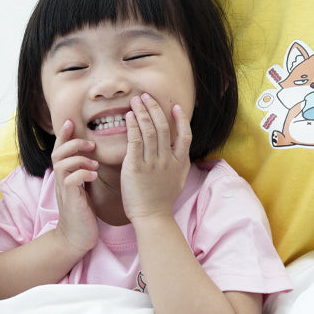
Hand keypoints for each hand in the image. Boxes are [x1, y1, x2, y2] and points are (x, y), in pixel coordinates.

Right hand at [50, 120, 99, 257]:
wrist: (76, 237)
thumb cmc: (83, 211)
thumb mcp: (83, 187)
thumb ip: (84, 171)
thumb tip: (94, 155)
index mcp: (64, 175)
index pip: (60, 150)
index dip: (63, 134)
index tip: (70, 121)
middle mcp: (61, 180)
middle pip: (57, 153)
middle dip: (73, 143)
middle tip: (91, 143)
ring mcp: (64, 190)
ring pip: (62, 164)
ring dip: (80, 159)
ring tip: (94, 163)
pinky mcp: (71, 200)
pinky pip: (71, 180)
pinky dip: (83, 174)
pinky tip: (94, 176)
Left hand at [121, 95, 190, 223]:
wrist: (152, 217)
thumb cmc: (162, 200)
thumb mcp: (179, 180)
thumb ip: (181, 163)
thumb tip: (182, 149)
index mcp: (179, 162)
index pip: (185, 135)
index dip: (180, 119)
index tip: (175, 106)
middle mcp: (167, 160)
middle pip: (163, 127)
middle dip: (155, 108)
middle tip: (146, 96)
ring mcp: (152, 163)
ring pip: (149, 131)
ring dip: (142, 112)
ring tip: (136, 100)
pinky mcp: (136, 167)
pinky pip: (135, 141)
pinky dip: (132, 126)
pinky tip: (128, 116)